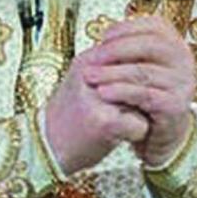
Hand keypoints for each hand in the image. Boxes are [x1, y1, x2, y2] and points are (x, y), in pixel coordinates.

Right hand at [44, 45, 149, 174]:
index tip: (151, 79)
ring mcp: (98, 98)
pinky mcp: (104, 122)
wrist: (45, 147)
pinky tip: (122, 136)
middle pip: (142, 73)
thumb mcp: (84, 82)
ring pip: (145, 98)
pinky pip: (141, 124)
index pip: (132, 50)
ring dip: (143, 111)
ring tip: (128, 120)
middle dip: (148, 88)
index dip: (146, 66)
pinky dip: (137, 133)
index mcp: (88, 60)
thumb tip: (148, 57)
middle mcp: (92, 74)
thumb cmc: (69, 116)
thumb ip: (110, 68)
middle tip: (142, 105)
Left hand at [81, 14, 195, 167]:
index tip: (103, 37)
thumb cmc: (144, 96)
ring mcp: (183, 83)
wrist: (158, 134)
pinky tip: (103, 93)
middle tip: (91, 58)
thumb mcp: (137, 66)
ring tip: (89, 76)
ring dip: (112, 73)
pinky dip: (121, 92)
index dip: (126, 28)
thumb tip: (102, 35)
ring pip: (144, 71)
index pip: (154, 26)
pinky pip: (145, 95)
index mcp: (175, 44)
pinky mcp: (175, 106)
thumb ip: (127, 49)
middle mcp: (184, 60)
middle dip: (116, 50)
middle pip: (150, 45)